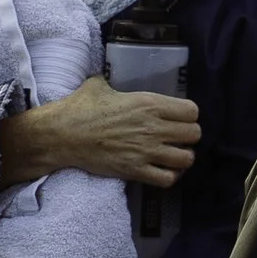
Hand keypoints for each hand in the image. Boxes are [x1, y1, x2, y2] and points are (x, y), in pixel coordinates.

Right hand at [0, 76, 200, 189]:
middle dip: (189, 136)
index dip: (189, 115)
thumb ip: (113, 82)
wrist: (62, 134)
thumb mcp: (99, 85)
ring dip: (183, 158)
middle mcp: (153, 127)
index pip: (192, 111)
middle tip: (178, 138)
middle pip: (194, 134)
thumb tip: (108, 79)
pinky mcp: (135, 170)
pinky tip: (162, 171)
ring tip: (174, 156)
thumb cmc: (80, 107)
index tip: (180, 118)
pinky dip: (169, 177)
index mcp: (149, 103)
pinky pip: (167, 179)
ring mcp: (146, 151)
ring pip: (186, 159)